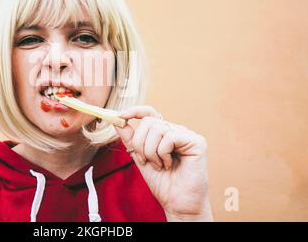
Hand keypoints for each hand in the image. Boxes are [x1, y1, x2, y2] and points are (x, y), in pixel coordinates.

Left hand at [114, 106, 212, 220]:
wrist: (176, 203)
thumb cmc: (162, 183)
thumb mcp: (140, 157)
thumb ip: (130, 139)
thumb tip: (117, 120)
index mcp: (164, 133)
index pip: (149, 112)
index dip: (134, 111)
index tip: (120, 115)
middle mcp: (176, 131)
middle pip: (148, 121)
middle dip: (140, 143)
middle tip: (145, 161)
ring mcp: (187, 135)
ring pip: (157, 129)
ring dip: (151, 152)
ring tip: (159, 165)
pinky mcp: (197, 142)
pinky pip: (169, 137)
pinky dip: (163, 154)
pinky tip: (169, 165)